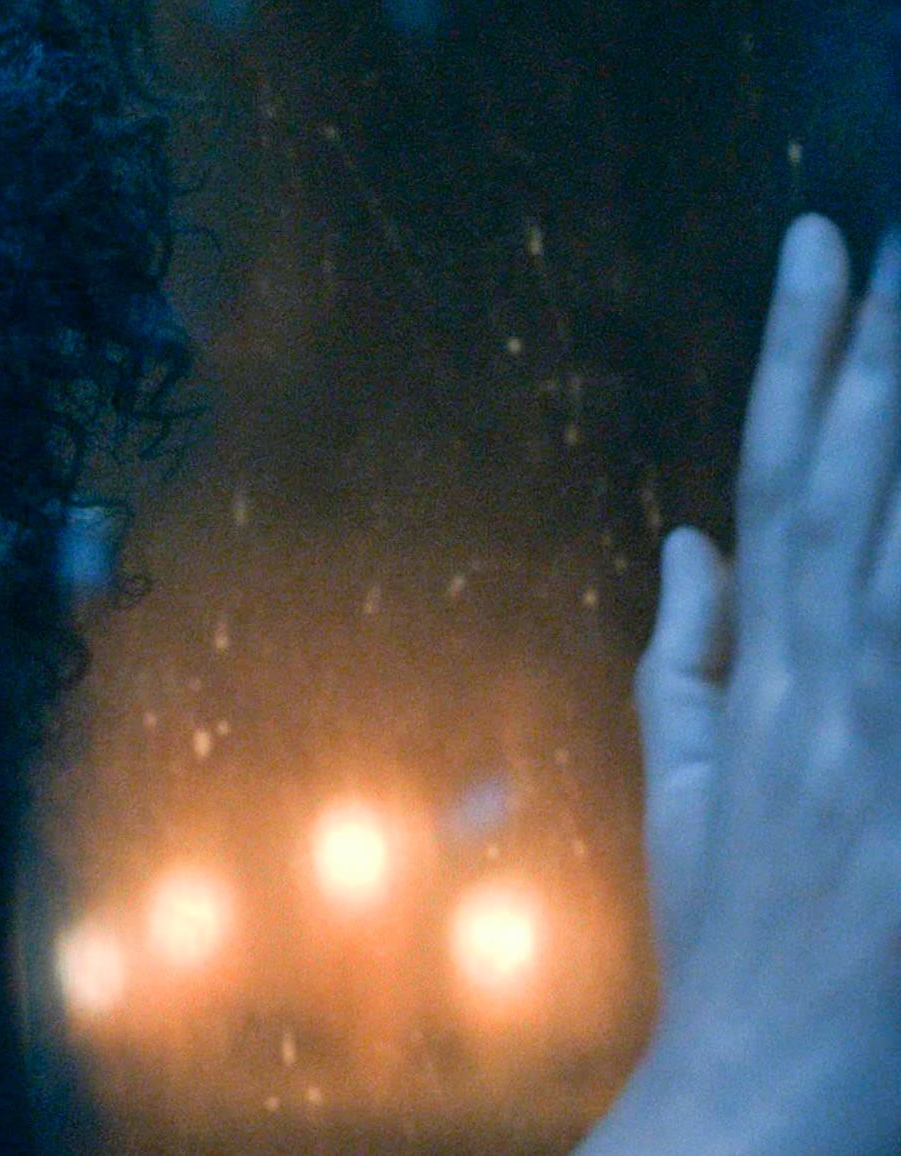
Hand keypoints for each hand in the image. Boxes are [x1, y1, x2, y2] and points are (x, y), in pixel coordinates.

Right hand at [585, 215, 900, 1153]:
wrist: (779, 1064)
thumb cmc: (728, 930)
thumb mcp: (682, 788)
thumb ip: (688, 655)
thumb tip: (694, 537)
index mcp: (761, 672)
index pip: (777, 473)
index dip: (797, 353)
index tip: (819, 247)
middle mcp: (831, 675)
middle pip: (858, 477)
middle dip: (881, 346)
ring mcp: (893, 720)